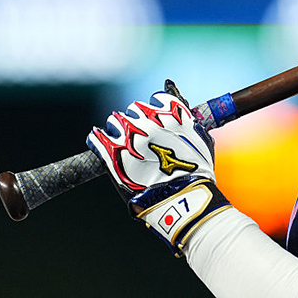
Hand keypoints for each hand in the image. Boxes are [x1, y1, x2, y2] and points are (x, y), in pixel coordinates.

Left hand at [86, 80, 229, 255]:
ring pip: (114, 121)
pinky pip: (96, 138)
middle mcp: (149, 120)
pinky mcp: (111, 153)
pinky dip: (96, 139)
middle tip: (138, 135)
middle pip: (134, 109)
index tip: (155, 120)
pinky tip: (98, 141)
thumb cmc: (196, 172)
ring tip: (121, 143)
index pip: (157, 100)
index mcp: (171, 114)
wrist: (181, 197)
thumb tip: (183, 111)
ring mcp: (129, 136)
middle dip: (136, 120)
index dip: (155, 110)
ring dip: (117, 129)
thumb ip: (189, 121)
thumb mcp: (201, 141)